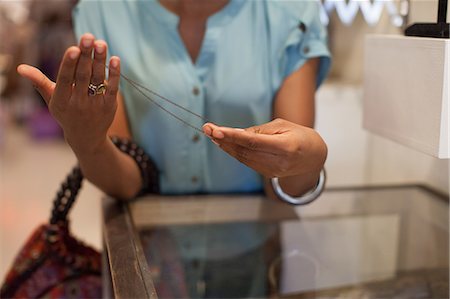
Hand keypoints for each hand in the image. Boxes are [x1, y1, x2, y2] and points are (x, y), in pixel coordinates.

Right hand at [17, 33, 120, 153]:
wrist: (86, 137)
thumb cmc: (67, 113)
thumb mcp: (52, 100)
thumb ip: (39, 82)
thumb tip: (21, 68)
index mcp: (62, 100)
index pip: (65, 79)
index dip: (69, 64)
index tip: (73, 48)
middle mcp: (79, 103)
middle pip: (83, 76)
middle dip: (86, 56)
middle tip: (88, 37)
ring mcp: (95, 105)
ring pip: (98, 79)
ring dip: (100, 60)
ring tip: (101, 43)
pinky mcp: (110, 106)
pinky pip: (113, 88)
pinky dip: (114, 74)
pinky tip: (115, 59)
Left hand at [202, 118, 326, 178]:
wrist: (313, 158)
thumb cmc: (299, 135)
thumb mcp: (283, 126)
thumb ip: (260, 130)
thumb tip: (236, 133)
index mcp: (285, 147)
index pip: (252, 142)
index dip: (232, 136)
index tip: (215, 130)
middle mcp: (278, 162)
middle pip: (244, 151)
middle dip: (223, 139)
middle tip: (207, 128)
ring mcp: (272, 171)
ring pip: (242, 158)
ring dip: (225, 146)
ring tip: (211, 134)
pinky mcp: (267, 174)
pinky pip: (247, 162)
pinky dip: (234, 152)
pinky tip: (224, 143)